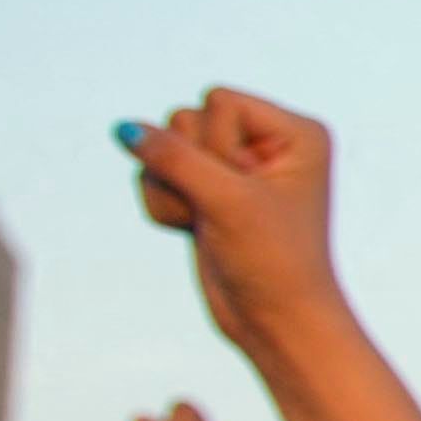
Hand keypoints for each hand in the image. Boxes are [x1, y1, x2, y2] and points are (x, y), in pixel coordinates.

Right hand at [120, 91, 349, 356]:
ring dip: (172, 191)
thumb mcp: (225, 200)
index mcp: (295, 131)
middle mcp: (266, 142)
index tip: (248, 191)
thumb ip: (173, 157)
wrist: (275, 321)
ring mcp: (233, 167)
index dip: (217, 146)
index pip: (218, 99)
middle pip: (185, 119)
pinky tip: (194, 231)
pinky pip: (154, 174)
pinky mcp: (206, 191)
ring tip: (209, 223)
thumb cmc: (272, 260)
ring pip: (163, 147)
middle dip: (191, 170)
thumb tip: (124, 128)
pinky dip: (163, 205)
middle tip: (228, 211)